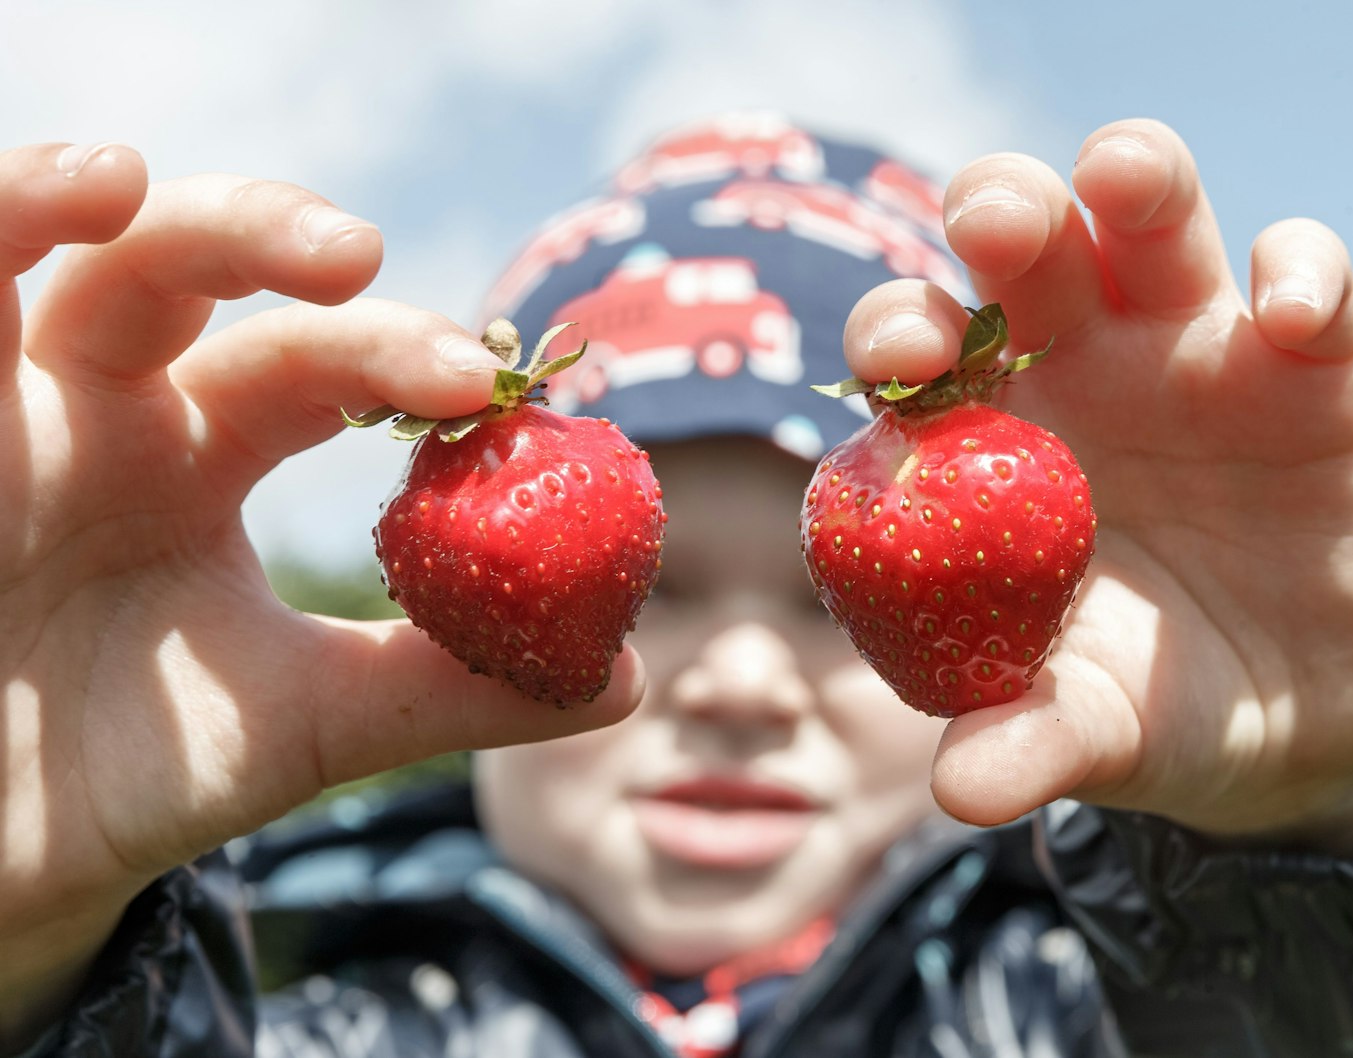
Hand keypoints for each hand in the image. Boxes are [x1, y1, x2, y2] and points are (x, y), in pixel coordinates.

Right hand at [0, 142, 641, 1043]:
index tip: (483, 385)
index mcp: (210, 450)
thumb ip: (449, 689)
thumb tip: (622, 679)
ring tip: (136, 179)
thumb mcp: (308, 726)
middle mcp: (116, 405)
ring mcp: (15, 410)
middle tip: (357, 259)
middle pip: (191, 268)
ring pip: (59, 258)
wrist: (8, 859)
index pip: (315, 363)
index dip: (395, 355)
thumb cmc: (144, 770)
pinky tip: (73, 194)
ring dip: (86, 200)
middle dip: (268, 238)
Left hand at [844, 120, 1352, 851]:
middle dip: (1006, 208)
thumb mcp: (1092, 729)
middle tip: (995, 221)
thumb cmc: (1151, 705)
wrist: (1299, 727)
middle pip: (1028, 243)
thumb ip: (1028, 738)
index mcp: (993, 435)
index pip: (925, 352)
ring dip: (1137, 177)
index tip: (896, 362)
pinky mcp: (1314, 364)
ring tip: (1121, 172)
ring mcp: (1196, 348)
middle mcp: (1082, 362)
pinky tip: (1287, 311)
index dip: (901, 336)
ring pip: (1154, 219)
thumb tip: (958, 789)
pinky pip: (1312, 280)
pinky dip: (1302, 272)